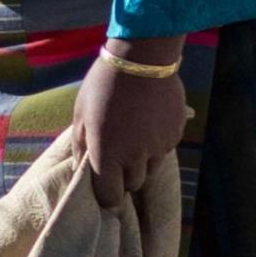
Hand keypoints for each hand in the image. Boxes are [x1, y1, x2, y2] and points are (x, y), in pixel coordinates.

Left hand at [72, 44, 192, 198]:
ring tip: (133, 136)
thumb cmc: (103, 86)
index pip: (110, 197)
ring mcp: (158, 147)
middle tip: (117, 155)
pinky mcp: (175, 136)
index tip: (105, 187)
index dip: (107, 196)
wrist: (142, 59)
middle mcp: (135, 157)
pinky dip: (156, 145)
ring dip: (141, 162)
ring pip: (151, 169)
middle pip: (133, 185)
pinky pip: (164, 151)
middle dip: (124, 176)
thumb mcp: (81, 115)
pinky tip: (148, 124)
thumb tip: (80, 170)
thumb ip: (81, 147)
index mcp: (107, 154)